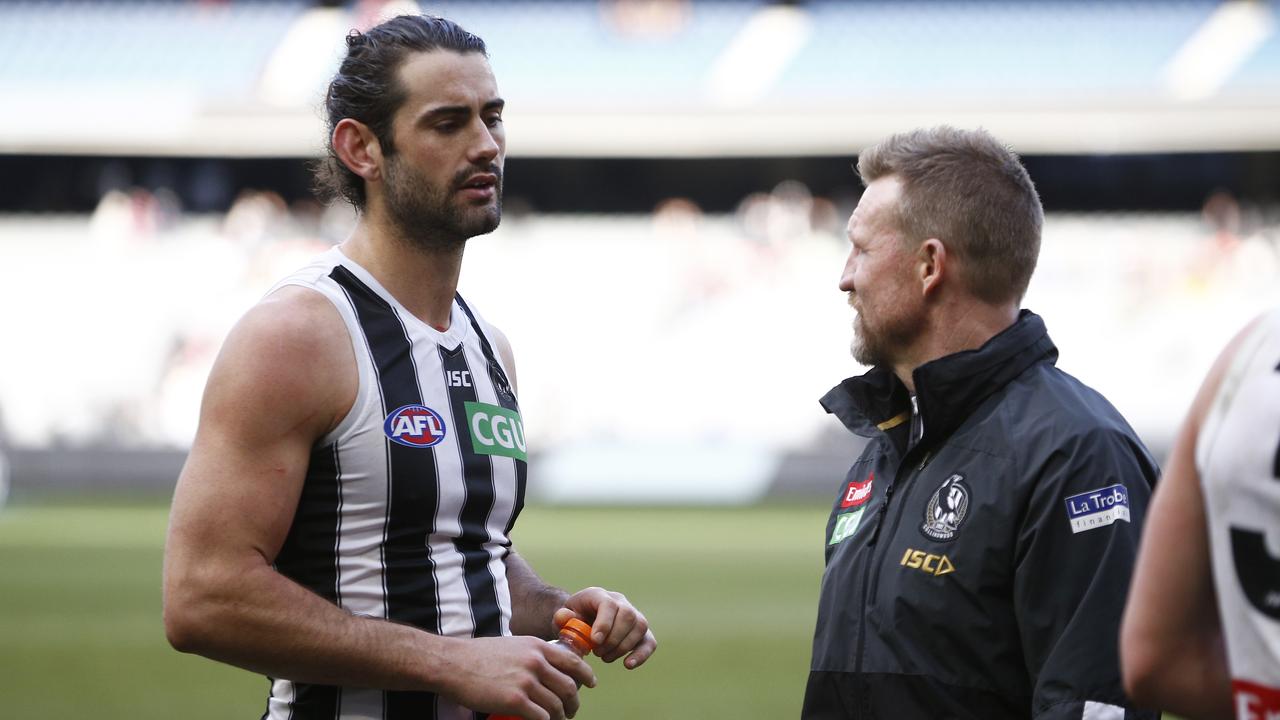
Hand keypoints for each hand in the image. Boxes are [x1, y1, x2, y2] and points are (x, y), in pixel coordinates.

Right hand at [440, 635, 595, 719]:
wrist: (454, 664)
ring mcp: (526, 682)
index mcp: (537, 647)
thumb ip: (533, 654)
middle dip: (574, 702)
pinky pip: (541, 717)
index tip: (591, 683)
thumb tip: (549, 667)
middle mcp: (536, 662)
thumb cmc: (479, 655)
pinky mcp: (515, 701)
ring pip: (557, 705)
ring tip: (558, 719)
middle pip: (569, 687)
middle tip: (572, 709)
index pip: (573, 662)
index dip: (587, 675)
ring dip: (561, 716)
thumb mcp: (513, 645)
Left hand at [554, 587, 656, 668]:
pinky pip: (649, 641)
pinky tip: (628, 664)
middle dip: (613, 638)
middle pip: (628, 615)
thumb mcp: (563, 617)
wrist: (582, 621)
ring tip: (605, 657)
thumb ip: (561, 617)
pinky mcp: (641, 632)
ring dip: (623, 647)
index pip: (609, 604)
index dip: (604, 623)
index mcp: (599, 595)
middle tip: (598, 652)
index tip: (595, 641)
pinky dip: (641, 654)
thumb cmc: (572, 619)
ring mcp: (633, 615)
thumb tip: (564, 617)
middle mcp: (620, 601)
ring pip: (640, 626)